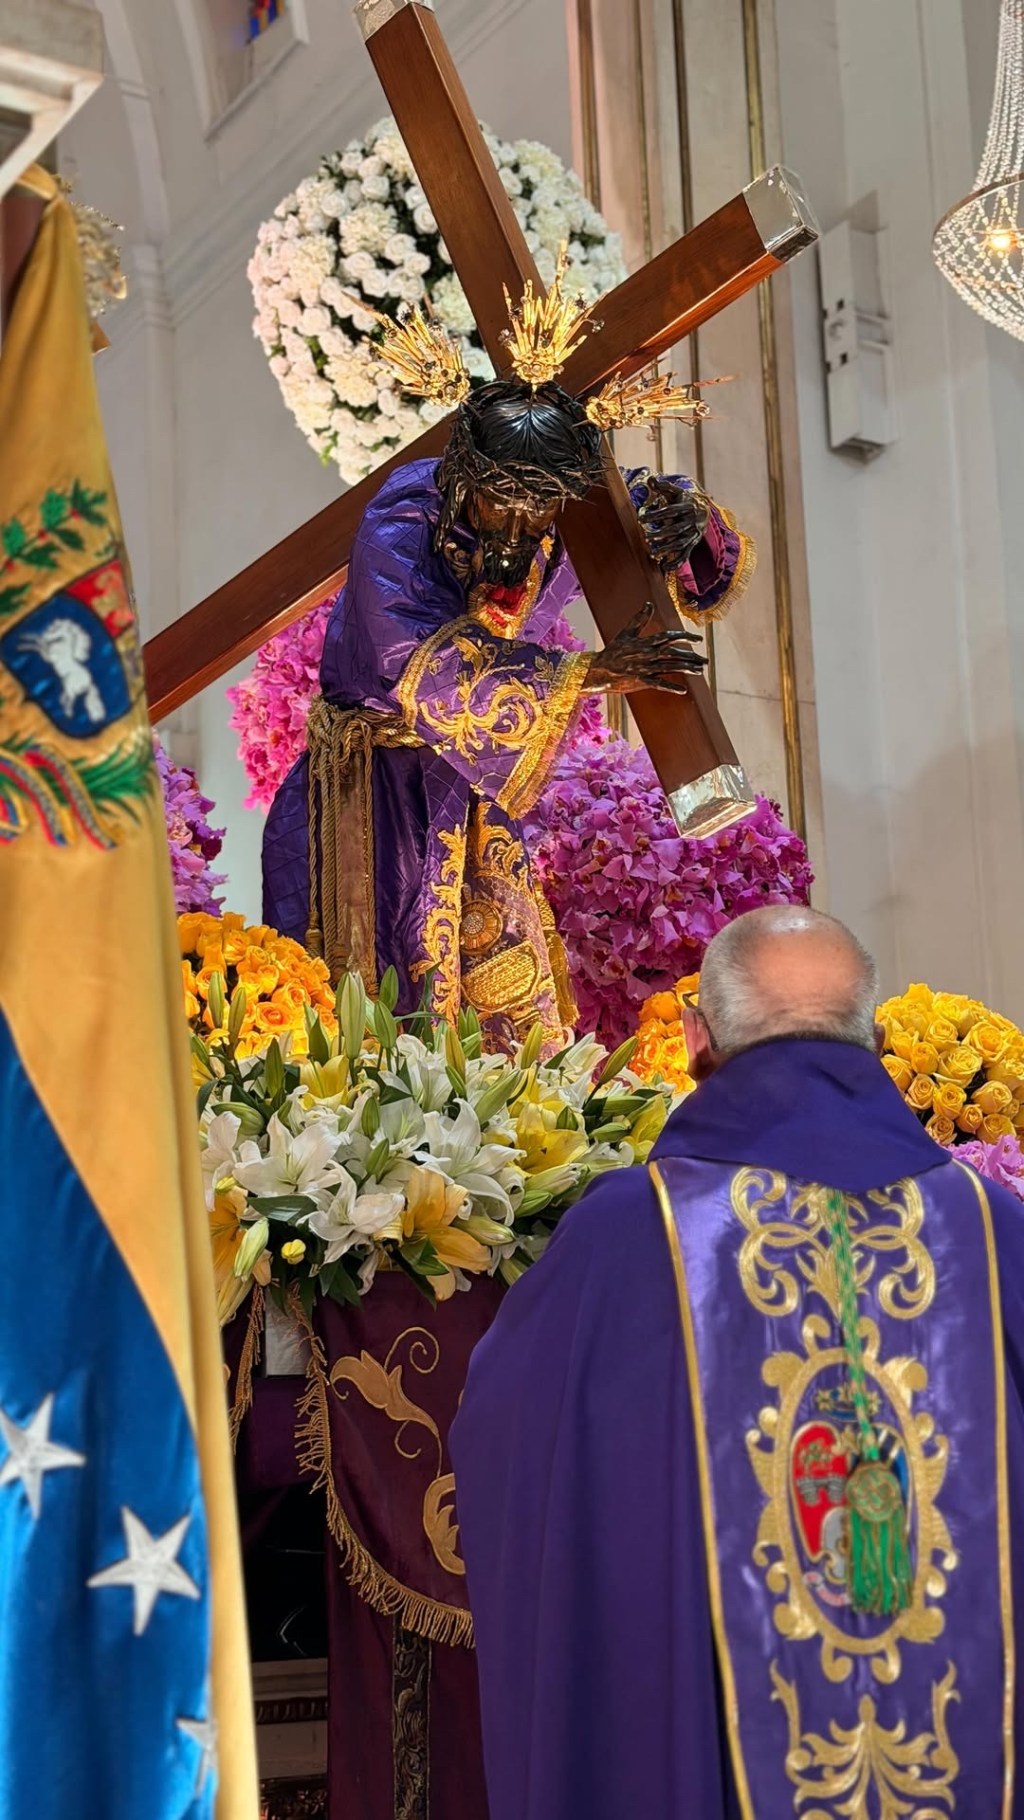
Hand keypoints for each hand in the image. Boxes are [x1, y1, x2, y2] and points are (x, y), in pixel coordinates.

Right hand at [583, 603, 706, 695]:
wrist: (599, 670)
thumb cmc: (613, 651)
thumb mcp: (626, 633)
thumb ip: (640, 619)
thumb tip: (648, 603)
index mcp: (645, 642)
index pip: (669, 636)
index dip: (685, 636)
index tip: (698, 639)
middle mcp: (647, 654)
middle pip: (674, 653)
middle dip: (691, 655)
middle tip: (705, 659)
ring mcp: (644, 668)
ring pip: (669, 667)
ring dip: (686, 668)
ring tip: (699, 670)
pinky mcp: (640, 681)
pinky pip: (658, 684)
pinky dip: (670, 686)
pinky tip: (683, 690)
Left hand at [638, 479, 709, 573]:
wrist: (703, 509)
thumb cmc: (683, 499)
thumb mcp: (675, 491)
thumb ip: (663, 486)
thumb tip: (651, 479)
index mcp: (687, 506)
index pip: (670, 511)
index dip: (656, 515)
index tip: (641, 518)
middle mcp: (692, 520)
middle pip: (676, 529)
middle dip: (661, 534)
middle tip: (646, 537)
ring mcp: (694, 533)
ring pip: (681, 543)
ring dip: (667, 549)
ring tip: (653, 553)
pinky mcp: (693, 543)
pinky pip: (686, 554)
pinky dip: (676, 562)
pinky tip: (665, 566)